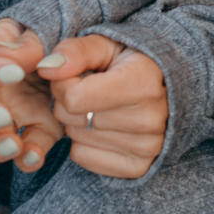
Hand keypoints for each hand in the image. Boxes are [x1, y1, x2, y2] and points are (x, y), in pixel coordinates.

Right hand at [0, 19, 62, 172]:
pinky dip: (28, 158)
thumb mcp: (49, 26)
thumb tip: (7, 54)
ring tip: (15, 145)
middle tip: (3, 117)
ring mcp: (12, 115)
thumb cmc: (63, 32)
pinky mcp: (38, 133)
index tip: (15, 74)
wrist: (92, 54)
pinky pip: (24, 153)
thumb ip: (31, 41)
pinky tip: (36, 157)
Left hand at [38, 36, 167, 180]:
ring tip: (99, 105)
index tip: (76, 74)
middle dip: (68, 101)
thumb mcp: (107, 46)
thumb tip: (46, 67)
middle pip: (72, 117)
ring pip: (76, 138)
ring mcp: (147, 147)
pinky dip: (84, 142)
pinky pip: (83, 157)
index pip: (74, 98)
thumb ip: (76, 51)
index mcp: (143, 82)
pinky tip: (103, 126)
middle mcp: (149, 118)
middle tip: (88, 89)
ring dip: (77, 121)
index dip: (64, 83)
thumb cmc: (131, 63)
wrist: (167, 88)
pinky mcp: (138, 167)